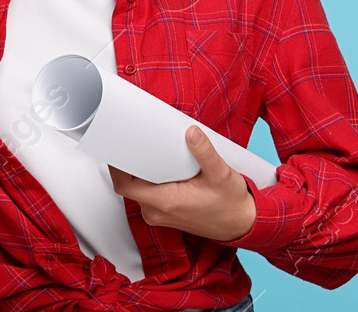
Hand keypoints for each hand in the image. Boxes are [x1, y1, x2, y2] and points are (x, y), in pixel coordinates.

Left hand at [108, 126, 257, 241]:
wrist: (241, 224)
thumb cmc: (230, 204)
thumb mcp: (220, 174)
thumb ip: (204, 153)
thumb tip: (191, 133)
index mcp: (165, 202)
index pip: (125, 185)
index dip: (116, 166)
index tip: (117, 145)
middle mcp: (157, 211)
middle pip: (129, 185)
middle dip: (128, 163)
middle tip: (133, 140)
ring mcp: (160, 214)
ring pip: (137, 189)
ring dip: (139, 171)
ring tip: (145, 149)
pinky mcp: (165, 212)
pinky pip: (146, 194)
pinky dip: (147, 180)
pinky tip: (156, 165)